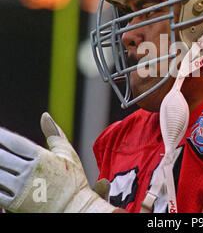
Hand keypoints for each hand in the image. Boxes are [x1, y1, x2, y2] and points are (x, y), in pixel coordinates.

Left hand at [0, 112, 116, 212]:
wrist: (74, 208)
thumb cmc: (73, 179)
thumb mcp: (67, 153)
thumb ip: (54, 133)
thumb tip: (45, 115)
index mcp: (42, 157)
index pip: (14, 143)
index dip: (2, 136)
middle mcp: (29, 172)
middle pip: (2, 157)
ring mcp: (21, 189)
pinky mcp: (15, 205)